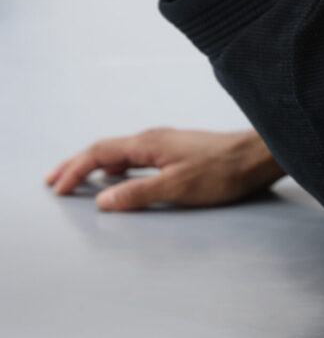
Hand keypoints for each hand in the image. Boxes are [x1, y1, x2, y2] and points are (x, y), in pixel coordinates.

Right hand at [44, 127, 285, 210]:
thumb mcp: (177, 187)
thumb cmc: (221, 172)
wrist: (256, 156)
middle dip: (76, 164)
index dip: (75, 169)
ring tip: (76, 179)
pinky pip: (134, 156)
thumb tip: (102, 200)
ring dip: (94, 165)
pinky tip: (116, 176)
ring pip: (119, 151)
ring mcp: (164, 143)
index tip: (58, 188)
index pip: (100, 151)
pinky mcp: (176, 151)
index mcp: (148, 143)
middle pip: (104, 148)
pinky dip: (115, 166)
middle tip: (53, 181)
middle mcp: (153, 137)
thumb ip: (138, 194)